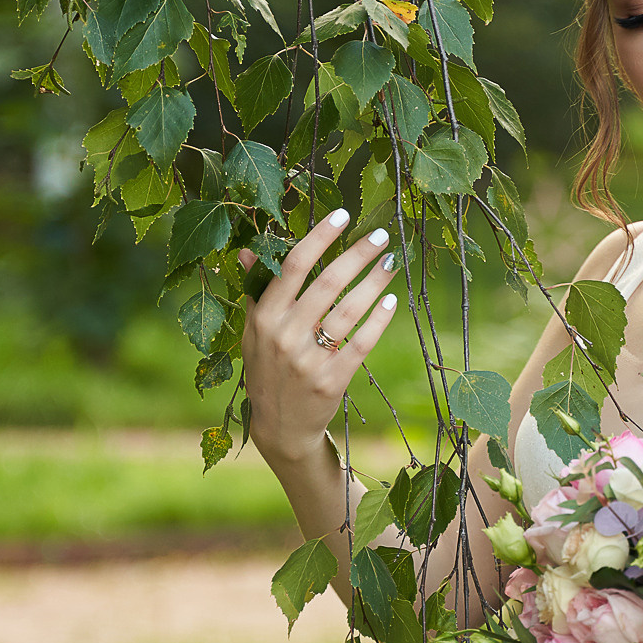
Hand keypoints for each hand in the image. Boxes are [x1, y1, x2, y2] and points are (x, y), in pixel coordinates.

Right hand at [237, 209, 402, 465]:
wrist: (280, 428)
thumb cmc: (267, 370)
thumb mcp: (253, 331)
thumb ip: (256, 290)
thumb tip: (250, 249)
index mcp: (264, 317)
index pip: (292, 265)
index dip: (320, 237)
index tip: (343, 214)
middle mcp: (285, 336)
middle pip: (327, 282)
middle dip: (358, 254)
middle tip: (382, 235)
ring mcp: (309, 360)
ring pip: (349, 310)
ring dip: (374, 282)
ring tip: (390, 263)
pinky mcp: (332, 381)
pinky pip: (362, 343)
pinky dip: (379, 320)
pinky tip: (391, 302)